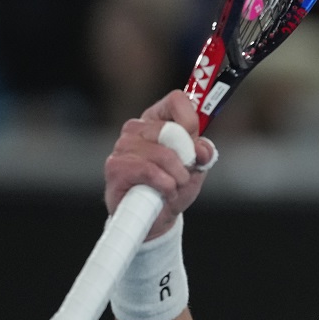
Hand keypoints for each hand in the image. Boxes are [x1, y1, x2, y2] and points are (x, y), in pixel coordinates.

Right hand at [104, 90, 216, 238]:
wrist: (154, 219)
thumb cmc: (173, 187)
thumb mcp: (197, 168)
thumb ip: (203, 153)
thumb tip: (201, 148)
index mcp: (157, 119)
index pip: (177, 100)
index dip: (191, 122)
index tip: (194, 144)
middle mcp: (136, 128)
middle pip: (172, 130)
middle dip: (187, 158)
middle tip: (185, 174)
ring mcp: (123, 146)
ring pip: (164, 154)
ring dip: (178, 177)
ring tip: (174, 187)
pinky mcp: (115, 167)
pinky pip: (149, 171)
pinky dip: (166, 186)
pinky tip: (165, 193)